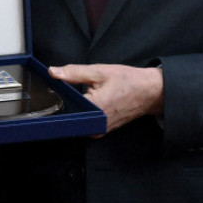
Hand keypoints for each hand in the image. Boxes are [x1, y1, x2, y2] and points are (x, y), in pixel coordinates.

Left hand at [49, 64, 163, 133]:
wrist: (150, 92)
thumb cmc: (128, 81)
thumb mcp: (99, 71)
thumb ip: (74, 73)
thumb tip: (52, 72)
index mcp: (94, 109)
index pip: (65, 105)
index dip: (57, 96)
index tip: (55, 88)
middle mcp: (96, 124)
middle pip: (70, 114)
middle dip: (67, 101)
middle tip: (73, 89)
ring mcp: (100, 130)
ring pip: (77, 118)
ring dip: (76, 107)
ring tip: (83, 94)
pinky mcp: (102, 130)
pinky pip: (86, 122)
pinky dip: (84, 111)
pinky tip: (89, 101)